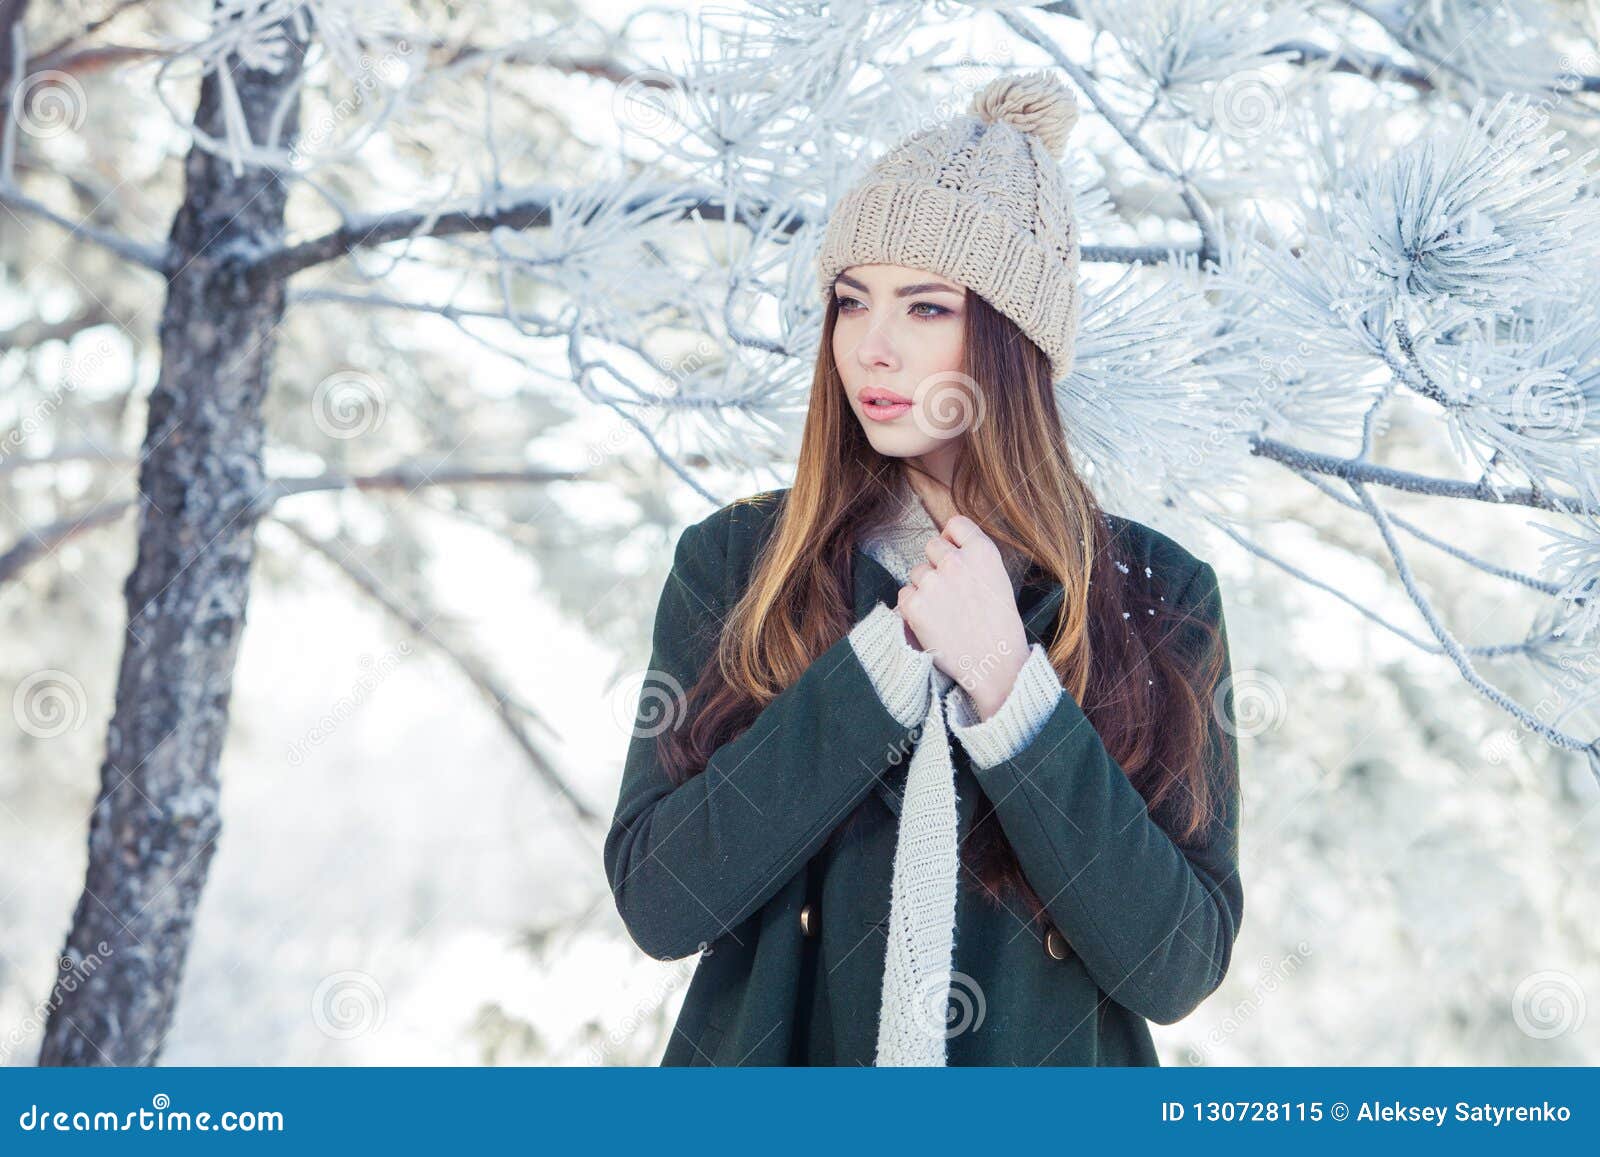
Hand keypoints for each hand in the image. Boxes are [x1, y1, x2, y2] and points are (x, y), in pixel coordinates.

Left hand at [895, 514, 1029, 719]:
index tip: (955, 554)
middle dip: (937, 564)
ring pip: (916, 572)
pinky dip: (913, 608)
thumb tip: (946, 542)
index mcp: (982, 552)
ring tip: (946, 612)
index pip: (955, 524)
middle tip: (952, 593)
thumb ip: (973, 556)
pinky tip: (933, 622)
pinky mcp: (914, 606)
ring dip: (925, 588)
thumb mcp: (998, 578)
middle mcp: (956, 562)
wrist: (996, 665)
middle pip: (931, 545)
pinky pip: (904, 594)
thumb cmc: (999, 625)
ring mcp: (932, 583)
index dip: (953, 539)